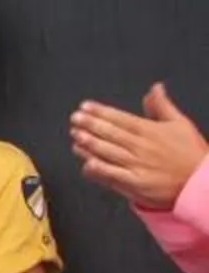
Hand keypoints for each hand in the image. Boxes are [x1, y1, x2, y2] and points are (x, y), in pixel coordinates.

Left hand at [71, 84, 208, 207]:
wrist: (200, 182)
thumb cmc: (190, 153)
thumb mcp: (180, 124)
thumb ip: (162, 106)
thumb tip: (155, 88)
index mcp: (151, 131)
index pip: (122, 119)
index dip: (102, 112)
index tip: (85, 106)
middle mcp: (142, 147)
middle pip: (112, 133)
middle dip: (91, 124)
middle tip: (75, 118)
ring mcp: (138, 166)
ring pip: (109, 152)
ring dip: (90, 144)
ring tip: (76, 135)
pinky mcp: (136, 184)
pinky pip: (113, 175)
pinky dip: (99, 169)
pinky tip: (86, 163)